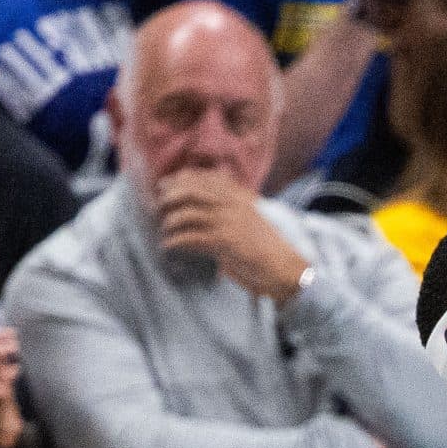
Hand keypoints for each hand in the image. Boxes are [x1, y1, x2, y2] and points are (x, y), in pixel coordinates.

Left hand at [154, 170, 310, 300]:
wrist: (287, 270)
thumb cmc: (271, 249)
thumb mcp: (255, 218)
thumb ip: (236, 206)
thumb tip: (211, 200)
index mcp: (242, 197)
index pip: (206, 178)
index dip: (182, 178)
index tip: (166, 184)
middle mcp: (234, 206)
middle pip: (192, 191)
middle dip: (170, 195)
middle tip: (159, 204)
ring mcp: (229, 223)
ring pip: (187, 213)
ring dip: (170, 221)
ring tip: (165, 229)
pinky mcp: (224, 242)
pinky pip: (190, 237)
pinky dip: (175, 241)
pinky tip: (168, 246)